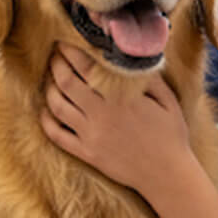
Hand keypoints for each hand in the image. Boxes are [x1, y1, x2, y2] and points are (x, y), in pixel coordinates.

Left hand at [41, 44, 191, 196]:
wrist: (167, 175)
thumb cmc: (171, 136)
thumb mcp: (167, 100)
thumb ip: (149, 78)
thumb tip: (132, 58)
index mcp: (120, 97)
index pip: (86, 67)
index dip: (71, 51)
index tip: (65, 42)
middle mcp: (101, 113)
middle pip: (66, 82)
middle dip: (56, 64)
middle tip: (54, 55)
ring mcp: (91, 135)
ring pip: (57, 105)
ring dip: (49, 88)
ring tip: (50, 78)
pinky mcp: (86, 153)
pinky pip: (57, 135)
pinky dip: (46, 121)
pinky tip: (45, 110)